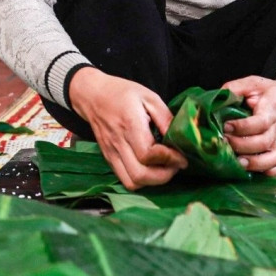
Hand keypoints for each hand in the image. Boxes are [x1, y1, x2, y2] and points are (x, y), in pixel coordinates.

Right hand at [68, 67, 186, 189]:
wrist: (93, 96)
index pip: (148, 154)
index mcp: (130, 124)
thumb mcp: (150, 98)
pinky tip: (151, 168)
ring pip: (131, 182)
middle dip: (164, 175)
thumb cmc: (123, 93)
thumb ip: (166, 118)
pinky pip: (124, 179)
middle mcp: (118, 143)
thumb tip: (180, 138)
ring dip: (152, 181)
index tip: (182, 157)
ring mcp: (111, 153)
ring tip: (165, 168)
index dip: (169, 159)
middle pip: (140, 175)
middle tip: (176, 165)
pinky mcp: (108, 158)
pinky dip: (141, 180)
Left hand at [221, 76, 275, 175]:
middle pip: (263, 143)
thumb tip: (217, 98)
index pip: (260, 122)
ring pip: (273, 158)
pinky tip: (256, 171)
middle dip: (241, 146)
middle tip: (224, 142)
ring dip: (254, 163)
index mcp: (271, 109)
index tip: (226, 125)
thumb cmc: (271, 91)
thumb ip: (235, 88)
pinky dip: (271, 172)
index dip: (243, 127)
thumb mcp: (254, 83)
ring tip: (237, 162)